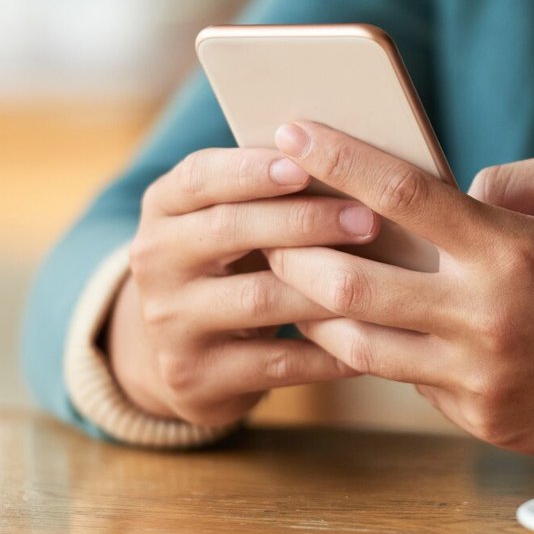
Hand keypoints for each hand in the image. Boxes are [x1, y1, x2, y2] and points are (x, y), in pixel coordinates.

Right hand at [107, 147, 383, 425]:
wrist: (180, 355)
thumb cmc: (232, 265)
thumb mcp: (229, 221)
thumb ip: (267, 190)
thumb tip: (350, 156)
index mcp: (164, 208)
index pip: (199, 176)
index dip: (251, 170)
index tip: (306, 164)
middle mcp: (155, 261)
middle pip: (229, 231)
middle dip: (304, 221)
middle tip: (367, 219)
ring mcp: (170, 323)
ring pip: (256, 300)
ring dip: (322, 287)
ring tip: (378, 279)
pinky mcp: (195, 376)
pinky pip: (274, 363)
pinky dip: (326, 351)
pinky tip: (369, 339)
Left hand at [265, 122, 533, 462]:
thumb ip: (515, 175)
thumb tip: (450, 190)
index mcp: (510, 250)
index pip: (400, 195)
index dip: (337, 158)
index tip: (291, 131)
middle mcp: (485, 318)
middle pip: (349, 284)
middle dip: (294, 251)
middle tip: (269, 227)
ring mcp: (480, 378)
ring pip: (360, 346)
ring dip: (317, 311)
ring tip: (295, 282)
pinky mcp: (484, 420)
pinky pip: (410, 380)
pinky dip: (383, 350)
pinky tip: (368, 327)